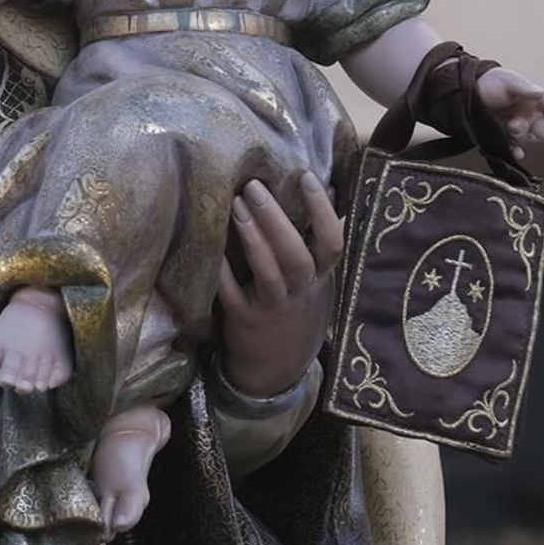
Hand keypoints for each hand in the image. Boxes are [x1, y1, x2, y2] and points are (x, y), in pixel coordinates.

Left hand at [215, 172, 344, 399]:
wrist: (276, 366)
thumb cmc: (296, 309)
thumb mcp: (317, 280)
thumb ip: (318, 242)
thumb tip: (329, 189)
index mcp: (320, 278)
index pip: (333, 244)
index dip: (324, 212)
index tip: (309, 178)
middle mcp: (300, 292)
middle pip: (295, 256)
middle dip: (276, 219)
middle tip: (255, 186)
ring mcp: (272, 307)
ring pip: (267, 273)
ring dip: (252, 238)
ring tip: (235, 205)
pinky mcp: (244, 320)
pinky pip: (232, 293)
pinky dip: (222, 270)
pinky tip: (211, 245)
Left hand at [475, 66, 543, 159]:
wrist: (468, 94)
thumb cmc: (493, 83)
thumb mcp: (508, 81)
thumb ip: (524, 87)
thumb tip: (539, 93)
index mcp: (535, 99)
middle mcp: (530, 115)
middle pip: (543, 125)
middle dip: (540, 128)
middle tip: (535, 128)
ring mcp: (518, 128)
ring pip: (528, 137)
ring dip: (522, 134)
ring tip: (512, 126)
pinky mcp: (505, 139)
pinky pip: (514, 148)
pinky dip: (516, 151)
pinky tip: (517, 153)